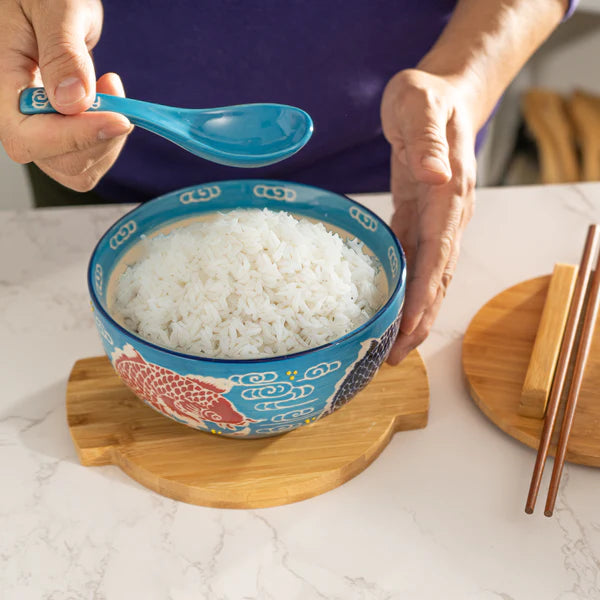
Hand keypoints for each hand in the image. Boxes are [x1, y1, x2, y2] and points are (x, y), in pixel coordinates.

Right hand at [0, 0, 131, 191]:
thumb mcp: (53, 7)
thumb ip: (62, 53)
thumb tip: (71, 100)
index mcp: (2, 86)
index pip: (28, 138)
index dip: (74, 137)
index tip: (117, 119)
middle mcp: (19, 115)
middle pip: (60, 162)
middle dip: (99, 138)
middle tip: (112, 92)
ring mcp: (43, 126)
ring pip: (79, 167)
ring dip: (109, 139)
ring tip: (108, 87)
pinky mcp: (66, 129)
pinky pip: (92, 156)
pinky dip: (111, 135)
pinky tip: (108, 95)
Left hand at [381, 69, 476, 363]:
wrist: (439, 93)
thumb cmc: (426, 97)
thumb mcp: (420, 107)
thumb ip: (429, 143)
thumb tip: (438, 178)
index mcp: (449, 194)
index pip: (438, 254)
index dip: (423, 294)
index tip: (407, 328)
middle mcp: (448, 215)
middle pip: (437, 277)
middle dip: (419, 319)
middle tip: (395, 357)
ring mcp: (436, 219)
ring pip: (428, 276)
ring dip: (413, 313)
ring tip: (394, 348)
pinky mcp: (419, 217)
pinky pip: (414, 261)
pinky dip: (405, 290)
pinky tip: (390, 311)